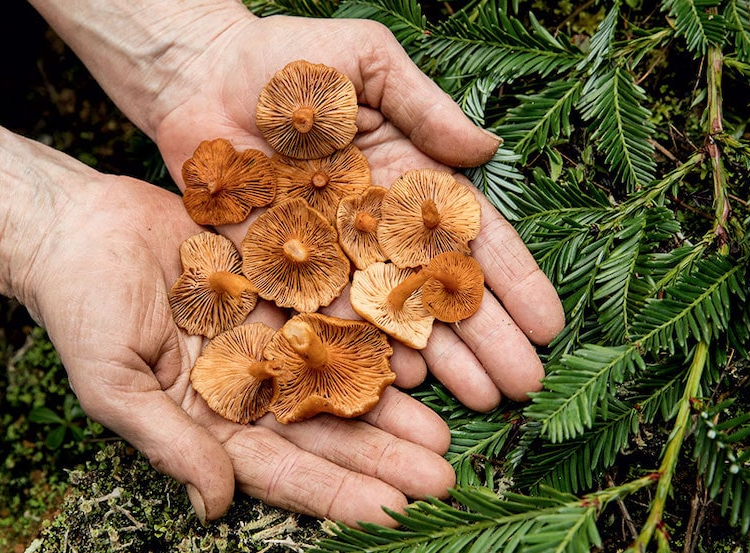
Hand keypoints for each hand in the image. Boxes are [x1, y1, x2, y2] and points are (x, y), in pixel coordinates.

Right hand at [17, 175, 454, 525]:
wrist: (80, 225)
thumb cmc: (81, 309)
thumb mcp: (115, 385)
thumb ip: (171, 444)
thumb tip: (216, 507)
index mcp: (210, 421)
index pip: (283, 469)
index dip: (336, 492)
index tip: (390, 514)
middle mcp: (248, 387)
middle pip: (325, 431)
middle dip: (382, 458)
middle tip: (441, 480)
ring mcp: (267, 338)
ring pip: (340, 379)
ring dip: (391, 409)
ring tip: (442, 434)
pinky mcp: (279, 290)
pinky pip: (335, 316)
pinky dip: (373, 338)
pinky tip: (418, 358)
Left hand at [149, 14, 566, 409]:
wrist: (201, 75)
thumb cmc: (290, 60)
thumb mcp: (369, 63)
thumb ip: (425, 107)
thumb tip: (487, 148)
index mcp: (409, 180)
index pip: (471, 237)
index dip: (512, 280)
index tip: (548, 323)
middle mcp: (378, 226)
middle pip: (442, 289)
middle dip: (487, 337)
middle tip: (524, 383)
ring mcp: (334, 253)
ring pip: (395, 316)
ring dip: (440, 358)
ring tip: (481, 397)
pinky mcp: (283, 269)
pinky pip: (328, 317)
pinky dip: (366, 349)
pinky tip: (403, 381)